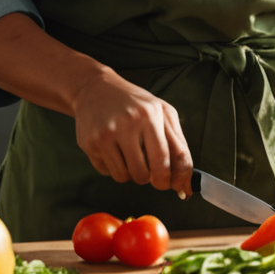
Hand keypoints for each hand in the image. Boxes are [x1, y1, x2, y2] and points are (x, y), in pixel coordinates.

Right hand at [69, 69, 194, 195]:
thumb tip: (185, 183)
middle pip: (143, 174)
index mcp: (149, 115)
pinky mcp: (89, 143)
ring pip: (124, 177)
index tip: (168, 184)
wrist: (95, 89)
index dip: (169, 179)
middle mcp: (126, 124)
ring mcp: (105, 134)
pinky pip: (107, 172)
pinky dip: (114, 167)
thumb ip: (177, 145)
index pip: (164, 160)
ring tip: (129, 153)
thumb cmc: (134, 103)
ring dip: (130, 172)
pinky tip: (113, 149)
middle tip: (148, 169)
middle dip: (149, 178)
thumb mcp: (162, 113)